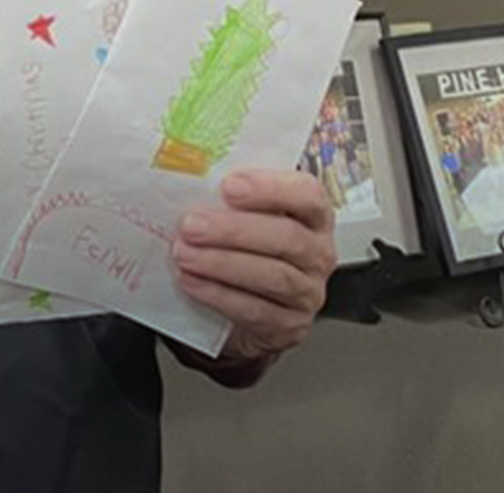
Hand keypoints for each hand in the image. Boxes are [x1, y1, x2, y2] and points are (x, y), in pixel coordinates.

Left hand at [172, 169, 336, 363]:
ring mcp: (308, 292)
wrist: (249, 305)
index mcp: (314, 215)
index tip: (229, 185)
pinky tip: (192, 281)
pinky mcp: (289, 325)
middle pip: (287, 238)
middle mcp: (318, 253)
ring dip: (222, 263)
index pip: (308, 194)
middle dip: (234, 230)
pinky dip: (219, 295)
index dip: (271, 189)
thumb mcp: (246, 216)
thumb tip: (190, 177)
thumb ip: (231, 198)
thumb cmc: (248, 247)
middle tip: (191, 225)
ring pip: (273, 276)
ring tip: (185, 254)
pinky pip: (256, 310)